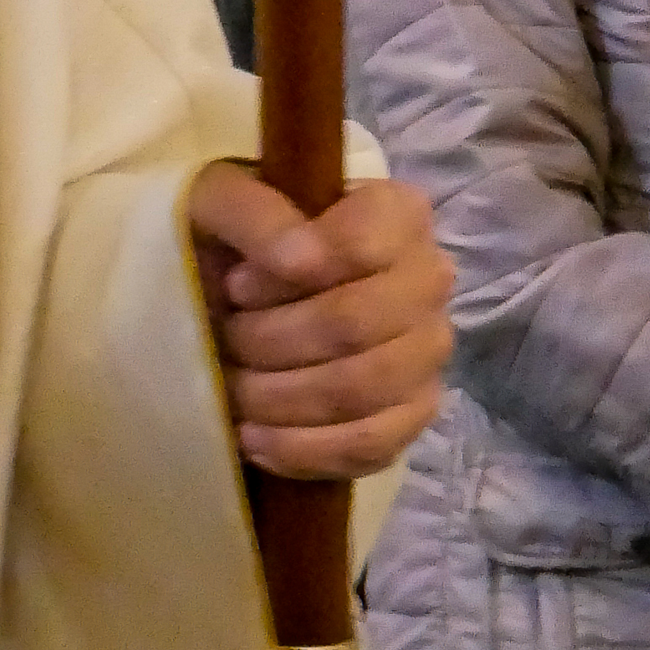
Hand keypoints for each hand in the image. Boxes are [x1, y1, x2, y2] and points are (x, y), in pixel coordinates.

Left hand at [191, 164, 455, 481]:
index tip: (238, 286)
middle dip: (273, 341)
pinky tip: (255, 437)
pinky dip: (303, 450)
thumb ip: (256, 213)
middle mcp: (429, 280)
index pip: (365, 246)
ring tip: (236, 386)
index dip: (290, 275)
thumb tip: (299, 259)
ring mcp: (428, 353)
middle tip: (232, 337)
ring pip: (362, 391)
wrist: (241, 299)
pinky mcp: (412, 415)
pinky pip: (372, 447)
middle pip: (356, 325)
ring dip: (280, 397)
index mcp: (396, 212)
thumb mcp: (220, 199)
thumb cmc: (237, 239)